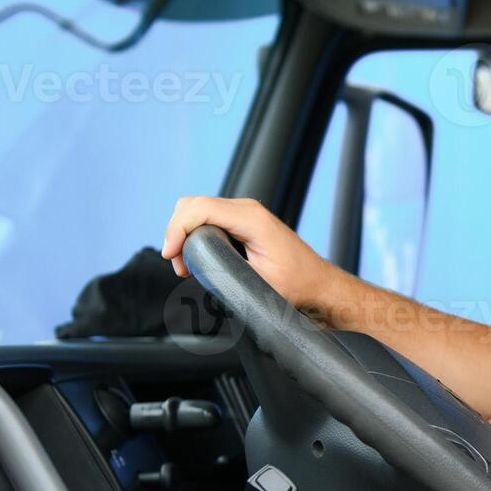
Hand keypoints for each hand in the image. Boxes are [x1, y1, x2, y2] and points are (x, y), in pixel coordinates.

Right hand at [162, 196, 331, 307]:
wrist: (318, 285)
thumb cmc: (297, 285)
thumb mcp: (258, 282)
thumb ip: (225, 270)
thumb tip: (194, 266)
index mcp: (252, 218)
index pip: (199, 209)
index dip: (177, 230)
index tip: (171, 256)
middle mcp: (247, 209)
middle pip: (192, 205)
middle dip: (177, 232)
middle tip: (179, 266)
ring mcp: (245, 212)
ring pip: (197, 209)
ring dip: (184, 234)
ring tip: (185, 265)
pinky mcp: (243, 221)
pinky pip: (208, 217)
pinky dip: (194, 233)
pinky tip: (196, 257)